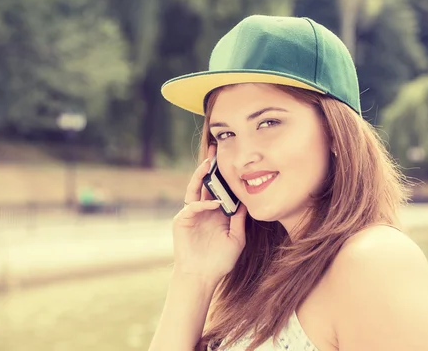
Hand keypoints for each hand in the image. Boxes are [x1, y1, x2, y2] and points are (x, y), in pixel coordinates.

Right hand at [171, 145, 246, 283]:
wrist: (203, 276)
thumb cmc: (220, 261)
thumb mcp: (237, 239)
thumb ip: (239, 221)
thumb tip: (245, 201)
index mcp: (216, 213)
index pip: (219, 189)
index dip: (224, 176)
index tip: (231, 160)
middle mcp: (203, 211)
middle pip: (205, 184)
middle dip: (209, 168)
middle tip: (216, 150)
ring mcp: (191, 214)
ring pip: (194, 190)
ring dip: (200, 176)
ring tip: (208, 164)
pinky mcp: (181, 221)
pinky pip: (192, 207)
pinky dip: (203, 204)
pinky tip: (215, 203)